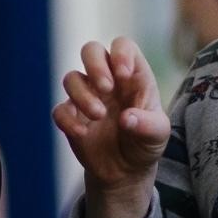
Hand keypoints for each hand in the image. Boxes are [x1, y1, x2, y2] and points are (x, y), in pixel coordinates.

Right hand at [53, 38, 168, 217]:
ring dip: (82, 95)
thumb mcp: (158, 135)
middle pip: (90, 50)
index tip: (123, 75)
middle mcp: (107, 80)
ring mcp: (87, 97)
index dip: (120, 53)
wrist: (126, 172)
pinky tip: (82, 133)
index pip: (122, 46)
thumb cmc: (146, 143)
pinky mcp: (71, 117)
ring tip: (99, 116)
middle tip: (106, 88)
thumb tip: (126, 118)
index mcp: (132, 76)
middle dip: (95, 64)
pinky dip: (67, 119)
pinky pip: (59, 110)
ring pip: (71, 78)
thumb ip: (148, 125)